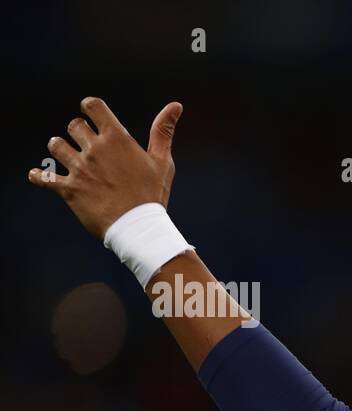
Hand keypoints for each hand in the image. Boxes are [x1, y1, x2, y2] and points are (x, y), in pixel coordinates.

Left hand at [28, 97, 182, 239]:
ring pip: (55, 145)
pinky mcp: (68, 189)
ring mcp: (79, 169)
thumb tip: (176, 105)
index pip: (93, 106)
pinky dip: (39, 176)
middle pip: (74, 126)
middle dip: (79, 132)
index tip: (91, 114)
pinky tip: (39, 175)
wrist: (139, 228)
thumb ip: (163, 131)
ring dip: (60, 149)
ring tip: (68, 158)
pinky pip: (43, 177)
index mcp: (116, 139)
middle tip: (88, 145)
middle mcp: (94, 149)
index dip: (90, 107)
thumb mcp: (162, 161)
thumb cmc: (153, 194)